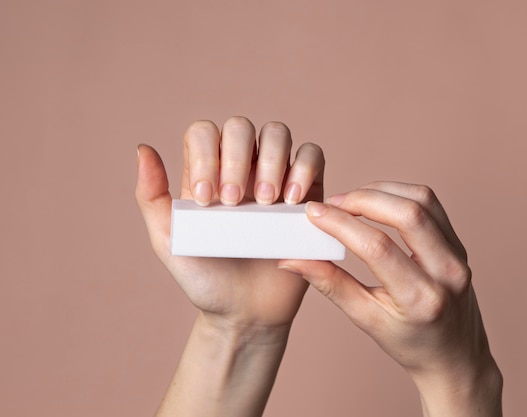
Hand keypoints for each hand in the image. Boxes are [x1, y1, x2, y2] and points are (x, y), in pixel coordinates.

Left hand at [136, 117, 324, 329]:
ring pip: (277, 133)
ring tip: (268, 203)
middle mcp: (242, 167)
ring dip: (271, 161)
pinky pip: (313, 156)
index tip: (206, 201)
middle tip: (235, 203)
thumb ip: (151, 197)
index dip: (206, 155)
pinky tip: (292, 202)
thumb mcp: (169, 241)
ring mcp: (276, 176)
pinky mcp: (307, 191)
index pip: (205, 132)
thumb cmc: (207, 278)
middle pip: (241, 127)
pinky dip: (303, 168)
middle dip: (237, 159)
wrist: (246, 312)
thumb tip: (143, 149)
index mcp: (206, 173)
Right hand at [278, 182, 501, 415]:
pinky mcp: (459, 244)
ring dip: (382, 191)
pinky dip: (400, 195)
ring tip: (352, 201)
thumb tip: (291, 259)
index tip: (314, 213)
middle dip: (363, 199)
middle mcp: (446, 273)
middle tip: (333, 203)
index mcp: (420, 300)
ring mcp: (458, 255)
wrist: (454, 355)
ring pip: (422, 200)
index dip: (341, 225)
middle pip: (407, 213)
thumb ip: (330, 284)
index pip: (377, 247)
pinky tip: (377, 202)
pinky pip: (431, 205)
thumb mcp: (366, 319)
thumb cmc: (409, 343)